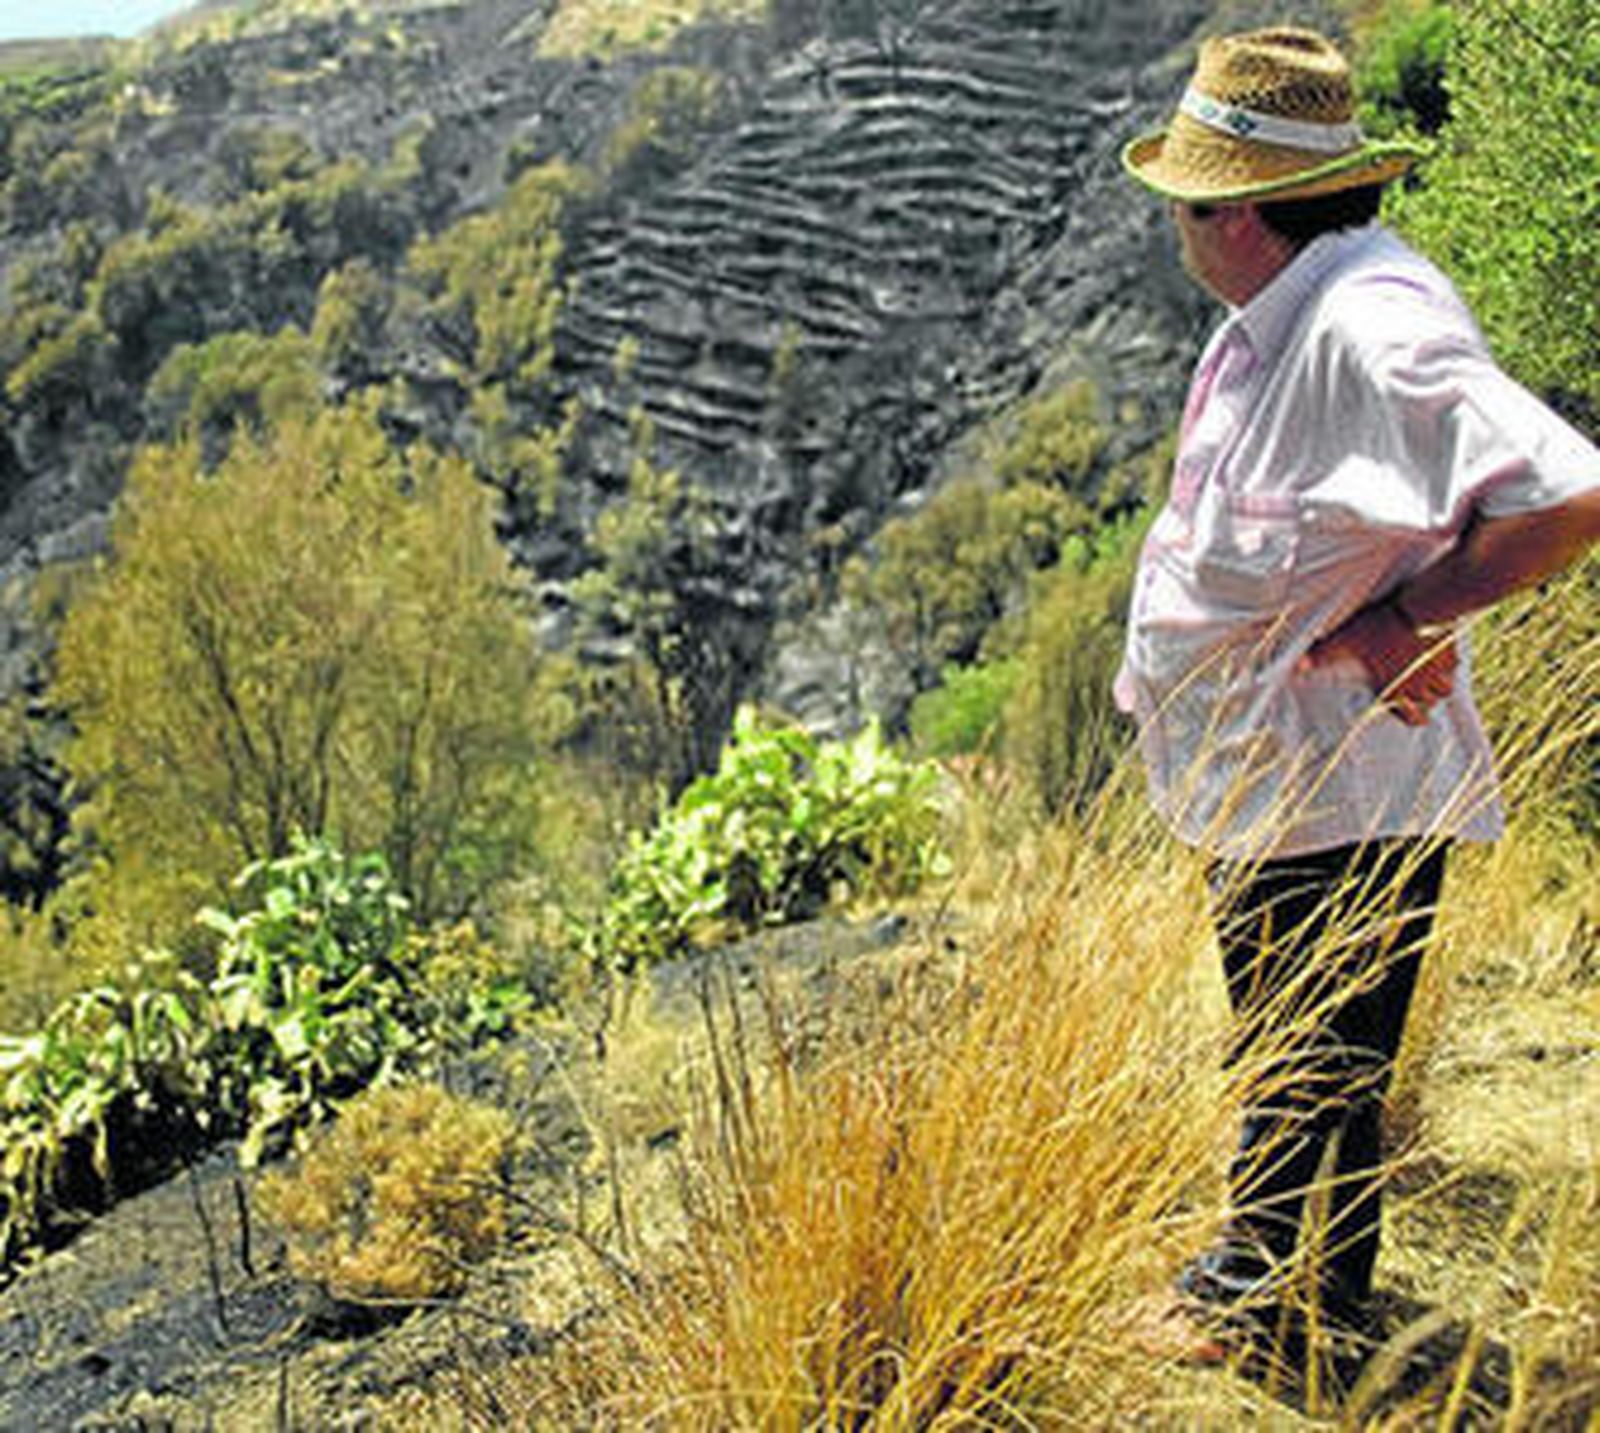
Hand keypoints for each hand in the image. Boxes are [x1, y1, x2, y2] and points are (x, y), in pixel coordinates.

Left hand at [1300, 599, 1457, 726]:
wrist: (1415, 611)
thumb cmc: (1378, 629)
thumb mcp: (1345, 641)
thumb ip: (1322, 656)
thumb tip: (1297, 667)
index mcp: (1396, 689)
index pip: (1412, 718)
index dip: (1411, 717)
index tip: (1408, 712)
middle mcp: (1420, 685)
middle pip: (1431, 704)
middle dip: (1425, 701)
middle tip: (1417, 693)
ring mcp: (1439, 670)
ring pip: (1446, 689)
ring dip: (1439, 686)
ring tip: (1431, 677)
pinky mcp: (1451, 652)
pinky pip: (1455, 665)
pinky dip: (1449, 664)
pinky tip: (1442, 655)